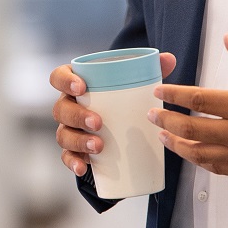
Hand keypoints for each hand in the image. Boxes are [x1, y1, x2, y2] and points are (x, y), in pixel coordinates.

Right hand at [50, 53, 177, 176]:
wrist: (116, 121)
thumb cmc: (120, 96)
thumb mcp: (132, 81)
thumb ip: (149, 69)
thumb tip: (169, 59)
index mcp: (75, 83)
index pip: (58, 77)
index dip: (65, 81)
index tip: (82, 87)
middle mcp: (67, 105)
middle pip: (62, 109)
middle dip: (77, 116)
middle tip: (98, 122)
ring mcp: (68, 128)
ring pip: (63, 135)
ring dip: (78, 141)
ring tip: (98, 146)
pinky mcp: (74, 149)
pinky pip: (67, 156)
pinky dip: (73, 162)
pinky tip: (83, 168)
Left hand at [149, 34, 227, 176]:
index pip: (198, 100)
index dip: (174, 96)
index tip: (159, 91)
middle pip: (191, 130)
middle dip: (166, 122)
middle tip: (152, 115)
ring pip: (200, 154)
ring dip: (177, 145)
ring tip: (163, 136)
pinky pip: (217, 168)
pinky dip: (199, 161)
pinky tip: (191, 154)